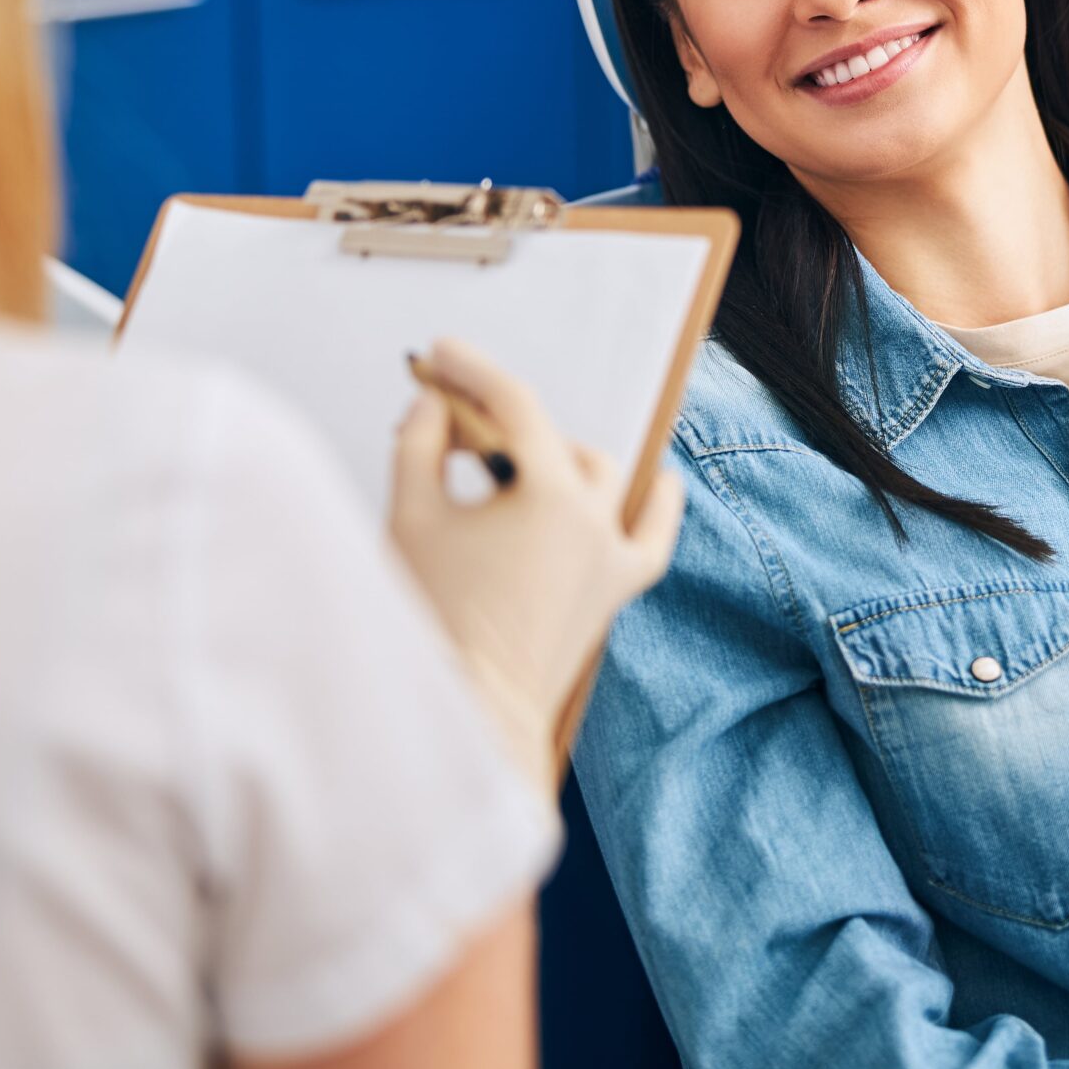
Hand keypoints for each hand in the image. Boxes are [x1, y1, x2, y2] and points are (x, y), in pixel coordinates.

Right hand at [389, 339, 683, 789]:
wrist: (468, 712)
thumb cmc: (433, 623)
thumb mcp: (411, 518)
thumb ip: (419, 445)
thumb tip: (434, 407)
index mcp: (548, 493)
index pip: (512, 404)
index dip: (472, 372)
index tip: (440, 356)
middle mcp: (594, 518)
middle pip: (548, 438)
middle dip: (495, 423)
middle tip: (442, 428)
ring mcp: (612, 555)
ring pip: (600, 475)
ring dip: (556, 456)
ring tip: (503, 464)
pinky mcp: (616, 592)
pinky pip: (654, 537)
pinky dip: (656, 507)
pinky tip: (658, 484)